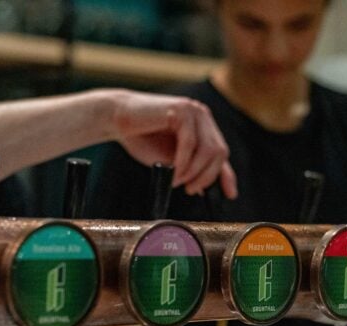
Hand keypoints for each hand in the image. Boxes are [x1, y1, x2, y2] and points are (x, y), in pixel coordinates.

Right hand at [110, 90, 236, 198]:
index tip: (230, 194)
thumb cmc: (141, 138)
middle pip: (219, 153)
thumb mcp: (171, 159)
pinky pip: (190, 143)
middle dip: (207, 177)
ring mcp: (194, 111)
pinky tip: (174, 172)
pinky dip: (183, 162)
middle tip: (191, 191)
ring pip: (208, 150)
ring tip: (178, 182)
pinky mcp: (181, 110)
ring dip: (194, 172)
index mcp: (203, 127)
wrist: (116, 119)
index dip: (227, 175)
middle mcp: (202, 117)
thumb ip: (188, 169)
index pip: (221, 153)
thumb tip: (203, 189)